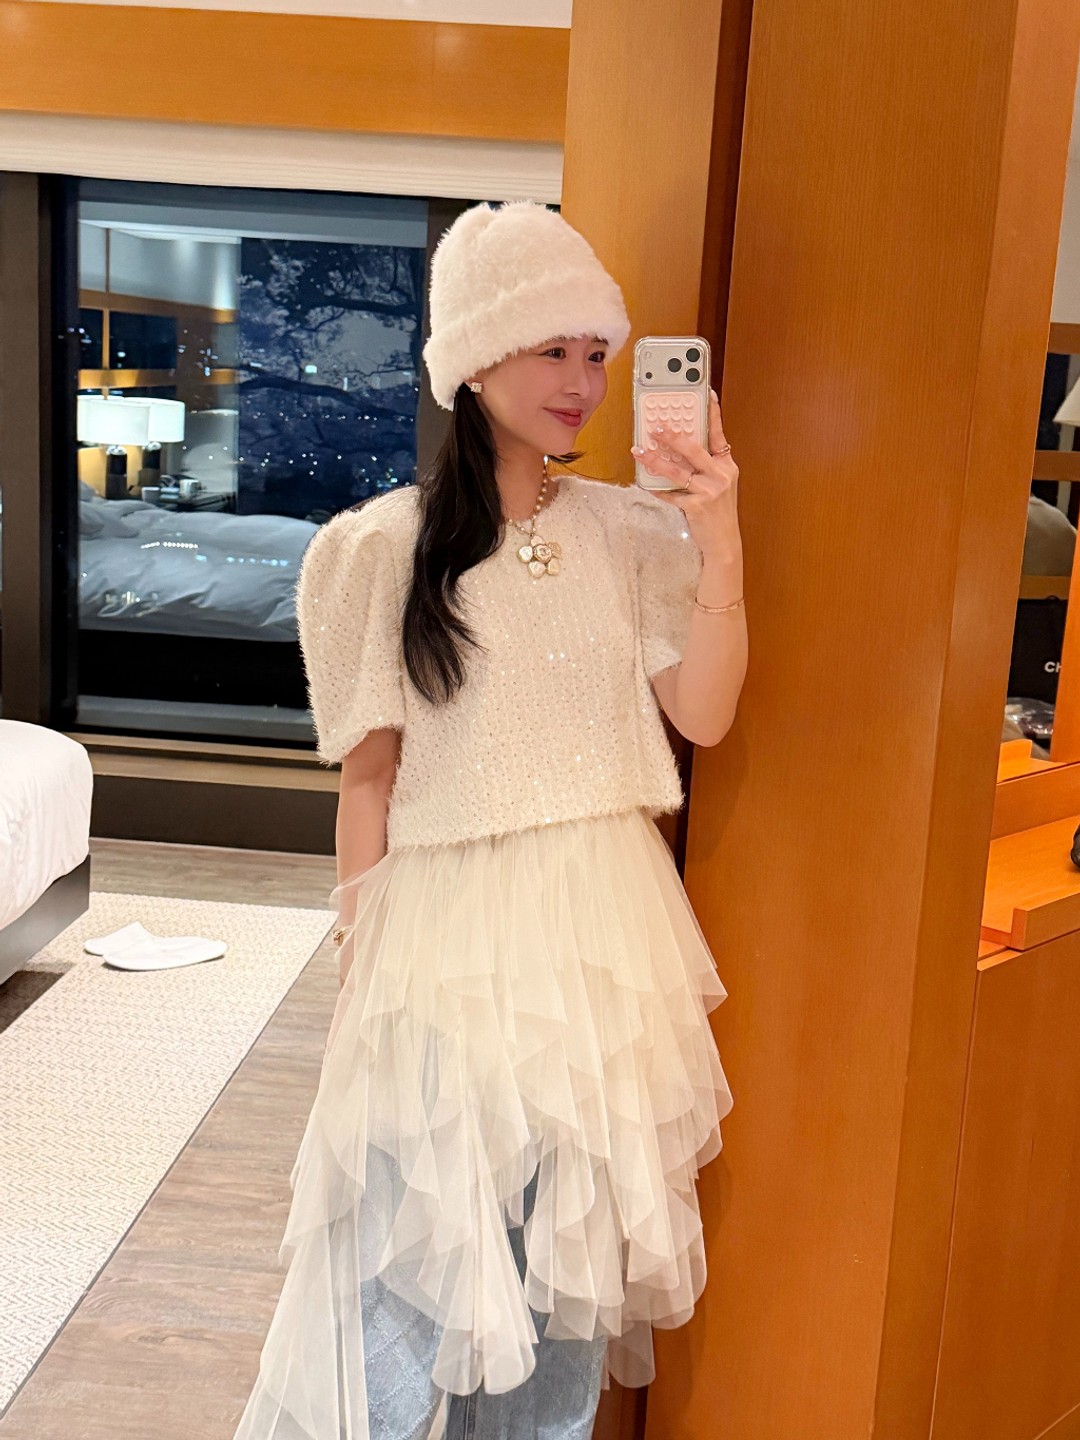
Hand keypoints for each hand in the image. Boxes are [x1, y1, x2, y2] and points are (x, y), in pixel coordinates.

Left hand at [631, 388, 740, 561]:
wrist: (724, 543)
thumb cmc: (718, 513)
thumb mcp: (719, 485)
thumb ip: (705, 467)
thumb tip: (678, 448)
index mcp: (726, 465)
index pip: (719, 434)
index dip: (713, 413)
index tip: (707, 393)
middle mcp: (720, 475)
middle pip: (694, 449)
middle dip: (672, 436)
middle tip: (655, 427)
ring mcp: (709, 491)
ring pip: (677, 471)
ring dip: (655, 460)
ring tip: (640, 451)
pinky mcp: (696, 507)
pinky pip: (670, 494)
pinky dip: (656, 488)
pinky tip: (644, 481)